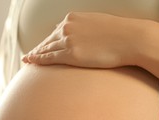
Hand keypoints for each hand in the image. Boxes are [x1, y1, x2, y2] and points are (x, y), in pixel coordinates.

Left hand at [22, 12, 138, 67]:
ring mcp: (68, 40)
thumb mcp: (97, 23)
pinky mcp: (71, 54)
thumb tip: (74, 33)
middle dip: (38, 48)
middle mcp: (67, 27)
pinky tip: (30, 62)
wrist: (131, 39)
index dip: (46, 40)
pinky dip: (38, 60)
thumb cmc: (119, 33)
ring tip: (27, 60)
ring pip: (46, 49)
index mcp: (73, 17)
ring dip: (35, 55)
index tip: (40, 46)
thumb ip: (83, 27)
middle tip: (28, 55)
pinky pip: (49, 58)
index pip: (56, 31)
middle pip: (48, 40)